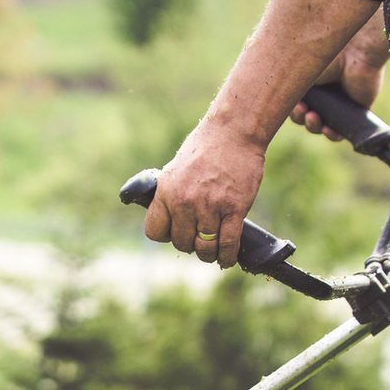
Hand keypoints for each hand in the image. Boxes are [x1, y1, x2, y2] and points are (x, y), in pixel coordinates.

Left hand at [142, 117, 265, 268]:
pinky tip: (227, 258)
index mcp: (166, 192)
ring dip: (209, 254)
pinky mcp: (234, 209)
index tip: (175, 233)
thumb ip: (170, 195)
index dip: (166, 236)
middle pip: (182, 243)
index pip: (155, 232)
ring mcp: (210, 206)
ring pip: (205, 248)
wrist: (233, 131)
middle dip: (190, 245)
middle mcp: (184, 202)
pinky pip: (227, 244)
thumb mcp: (176, 170)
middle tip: (199, 239)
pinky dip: (227, 256)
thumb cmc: (206, 149)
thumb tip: (170, 219)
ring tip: (213, 250)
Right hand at [290, 8, 389, 141]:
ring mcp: (339, 103)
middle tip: (303, 110)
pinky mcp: (355, 111)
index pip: (293, 103)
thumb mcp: (297, 70)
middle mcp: (323, 91)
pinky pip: (340, 132)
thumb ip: (282, 87)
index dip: (288, 110)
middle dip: (300, 118)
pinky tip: (328, 130)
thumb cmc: (326, 55)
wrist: (355, 51)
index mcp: (309, 80)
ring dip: (313, 126)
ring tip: (313, 117)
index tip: (291, 106)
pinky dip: (332, 135)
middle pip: (304, 116)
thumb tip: (264, 100)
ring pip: (320, 126)